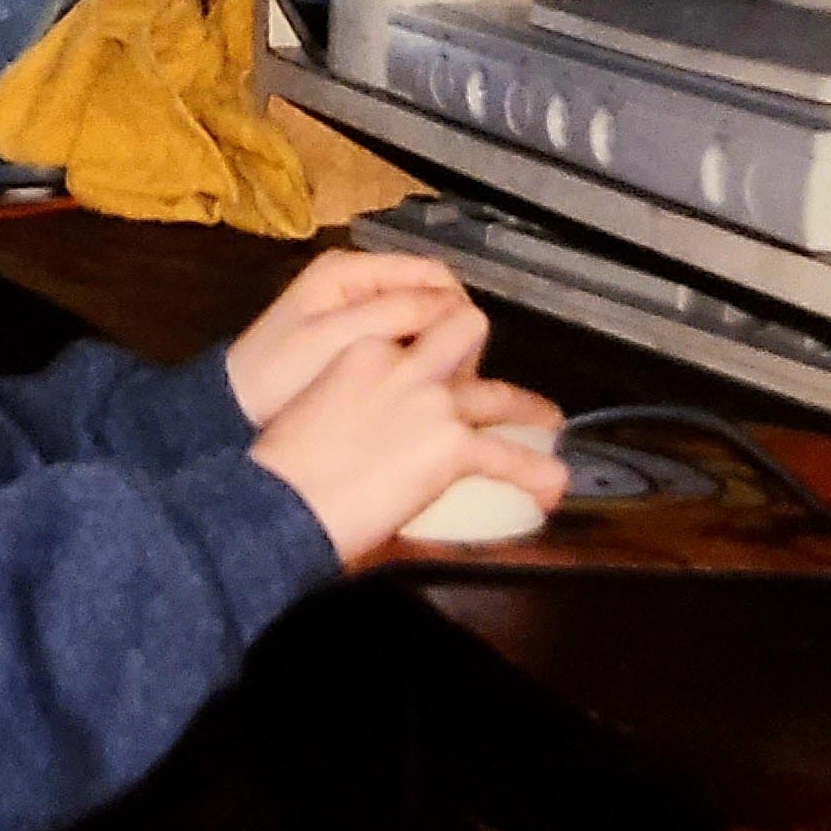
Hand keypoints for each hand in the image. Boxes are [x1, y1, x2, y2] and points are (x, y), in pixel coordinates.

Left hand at [226, 247, 486, 425]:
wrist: (230, 411)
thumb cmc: (275, 374)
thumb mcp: (336, 338)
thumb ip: (394, 314)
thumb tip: (455, 308)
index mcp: (351, 269)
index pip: (434, 274)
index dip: (457, 311)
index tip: (464, 355)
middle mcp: (358, 282)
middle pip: (432, 297)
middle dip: (450, 333)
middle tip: (454, 380)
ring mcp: (356, 311)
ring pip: (422, 322)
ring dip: (436, 351)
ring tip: (438, 390)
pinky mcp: (355, 341)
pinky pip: (404, 343)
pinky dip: (417, 363)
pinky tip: (416, 393)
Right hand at [248, 307, 571, 565]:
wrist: (279, 501)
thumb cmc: (281, 469)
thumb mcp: (318, 409)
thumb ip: (354, 405)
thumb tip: (372, 436)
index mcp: (364, 350)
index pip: (414, 333)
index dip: (430, 351)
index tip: (436, 370)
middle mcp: (404, 365)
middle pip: (464, 329)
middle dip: (482, 354)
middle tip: (487, 381)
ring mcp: (432, 402)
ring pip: (500, 395)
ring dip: (529, 412)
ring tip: (548, 426)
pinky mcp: (451, 446)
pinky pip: (507, 457)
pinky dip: (534, 473)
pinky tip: (551, 486)